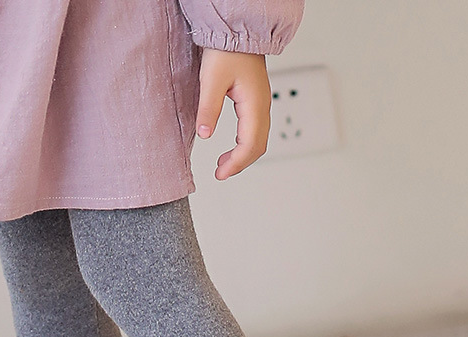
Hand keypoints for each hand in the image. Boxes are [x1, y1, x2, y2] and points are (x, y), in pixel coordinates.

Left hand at [195, 48, 271, 180]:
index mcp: (254, 103)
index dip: (236, 163)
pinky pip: (256, 130)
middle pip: (258, 146)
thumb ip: (208, 109)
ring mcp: (262, 103)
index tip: (220, 174)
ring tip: (223, 164)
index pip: (250, 143)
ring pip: (259, 139)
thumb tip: (205, 134)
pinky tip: (231, 147)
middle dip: (240, 163)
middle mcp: (262, 105)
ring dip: (243, 155)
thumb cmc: (227, 49)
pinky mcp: (256, 101)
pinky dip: (245, 144)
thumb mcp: (211, 80)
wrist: (238, 30)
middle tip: (220, 174)